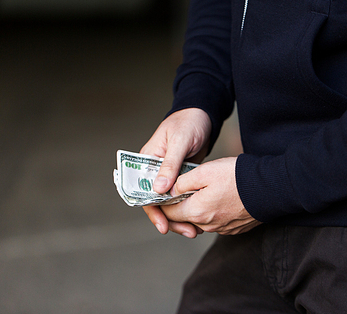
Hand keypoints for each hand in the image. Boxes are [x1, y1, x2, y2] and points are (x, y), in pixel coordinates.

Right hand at [140, 108, 211, 237]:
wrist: (204, 115)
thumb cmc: (188, 122)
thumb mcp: (179, 142)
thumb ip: (169, 165)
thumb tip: (158, 190)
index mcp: (147, 159)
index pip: (142, 189)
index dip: (151, 208)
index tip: (162, 224)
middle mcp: (155, 169)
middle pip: (156, 200)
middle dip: (168, 218)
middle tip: (184, 231)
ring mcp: (169, 174)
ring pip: (169, 201)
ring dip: (179, 216)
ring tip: (192, 230)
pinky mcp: (182, 176)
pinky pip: (181, 195)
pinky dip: (188, 206)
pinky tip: (197, 218)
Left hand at [161, 157, 261, 235]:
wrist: (270, 188)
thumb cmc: (238, 177)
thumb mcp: (205, 171)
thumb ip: (182, 182)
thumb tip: (169, 191)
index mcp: (196, 211)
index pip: (168, 213)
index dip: (163, 202)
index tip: (164, 191)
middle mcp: (207, 225)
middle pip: (183, 219)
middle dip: (179, 205)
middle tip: (182, 189)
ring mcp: (222, 229)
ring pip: (200, 221)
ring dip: (196, 209)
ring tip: (202, 191)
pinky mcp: (234, 228)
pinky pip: (216, 222)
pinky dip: (212, 212)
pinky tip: (218, 198)